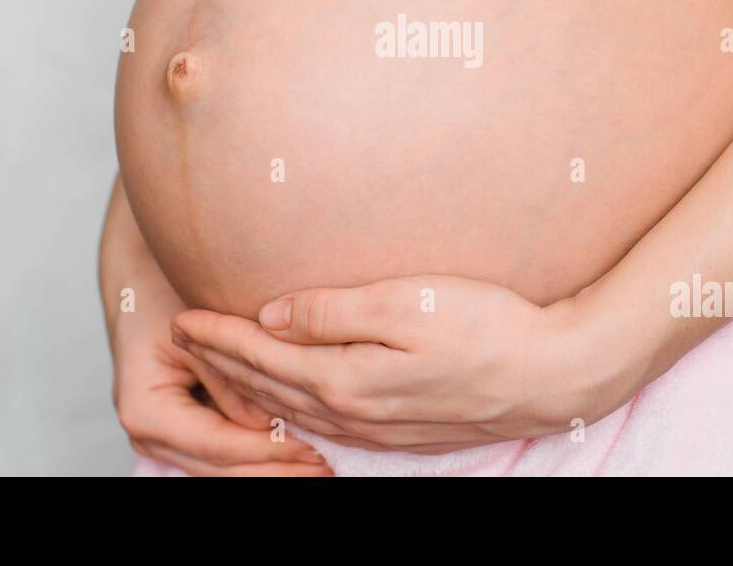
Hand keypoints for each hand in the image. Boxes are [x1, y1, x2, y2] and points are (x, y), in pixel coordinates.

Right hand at [110, 280, 331, 475]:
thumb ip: (229, 379)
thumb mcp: (201, 329)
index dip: (269, 448)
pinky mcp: (182, 434)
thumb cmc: (167, 292)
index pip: (218, 444)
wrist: (142, 281)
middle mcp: (149, 434)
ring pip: (226, 470)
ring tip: (324, 463)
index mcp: (146, 410)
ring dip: (275, 468)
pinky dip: (262, 456)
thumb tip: (270, 423)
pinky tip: (302, 453)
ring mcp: (163, 440)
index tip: (316, 446)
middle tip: (329, 464)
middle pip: (223, 468)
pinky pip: (225, 456)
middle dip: (278, 468)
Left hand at [171, 275, 596, 453]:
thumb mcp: (405, 303)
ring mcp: (376, 426)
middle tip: (184, 337)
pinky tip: (286, 399)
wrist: (550, 375)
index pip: (263, 354)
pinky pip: (321, 422)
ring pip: (290, 408)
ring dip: (248, 387)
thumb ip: (331, 311)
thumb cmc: (487, 328)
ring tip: (219, 365)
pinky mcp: (398, 428)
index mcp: (346, 378)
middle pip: (268, 387)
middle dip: (221, 361)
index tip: (182, 316)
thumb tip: (271, 314)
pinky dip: (287, 407)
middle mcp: (353, 411)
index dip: (219, 335)